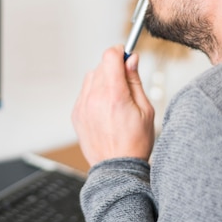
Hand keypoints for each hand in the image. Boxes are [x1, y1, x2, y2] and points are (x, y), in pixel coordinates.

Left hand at [71, 45, 154, 166]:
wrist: (116, 169)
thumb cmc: (135, 143)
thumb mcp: (145, 110)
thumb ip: (135, 81)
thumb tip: (131, 59)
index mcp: (114, 96)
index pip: (110, 56)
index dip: (120, 52)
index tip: (126, 56)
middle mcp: (94, 98)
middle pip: (101, 65)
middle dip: (114, 67)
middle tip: (126, 82)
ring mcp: (82, 106)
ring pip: (91, 77)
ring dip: (103, 79)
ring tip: (116, 98)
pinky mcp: (76, 113)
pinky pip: (85, 92)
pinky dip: (95, 93)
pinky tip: (106, 108)